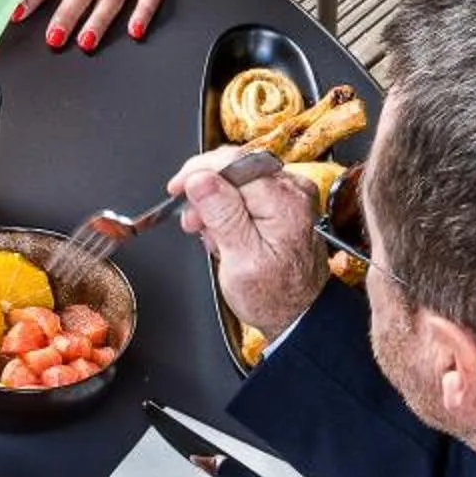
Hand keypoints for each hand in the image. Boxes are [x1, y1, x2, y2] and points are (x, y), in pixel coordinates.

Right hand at [170, 143, 326, 341]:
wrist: (298, 314)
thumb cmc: (274, 296)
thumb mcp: (240, 259)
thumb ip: (222, 214)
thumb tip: (200, 179)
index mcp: (284, 200)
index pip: (233, 163)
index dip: (198, 171)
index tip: (177, 187)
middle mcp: (292, 190)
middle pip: (235, 167)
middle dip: (205, 189)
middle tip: (192, 218)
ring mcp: (290, 195)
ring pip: (238, 179)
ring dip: (215, 201)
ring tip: (207, 231)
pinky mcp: (284, 204)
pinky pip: (247, 191)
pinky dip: (228, 208)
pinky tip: (222, 231)